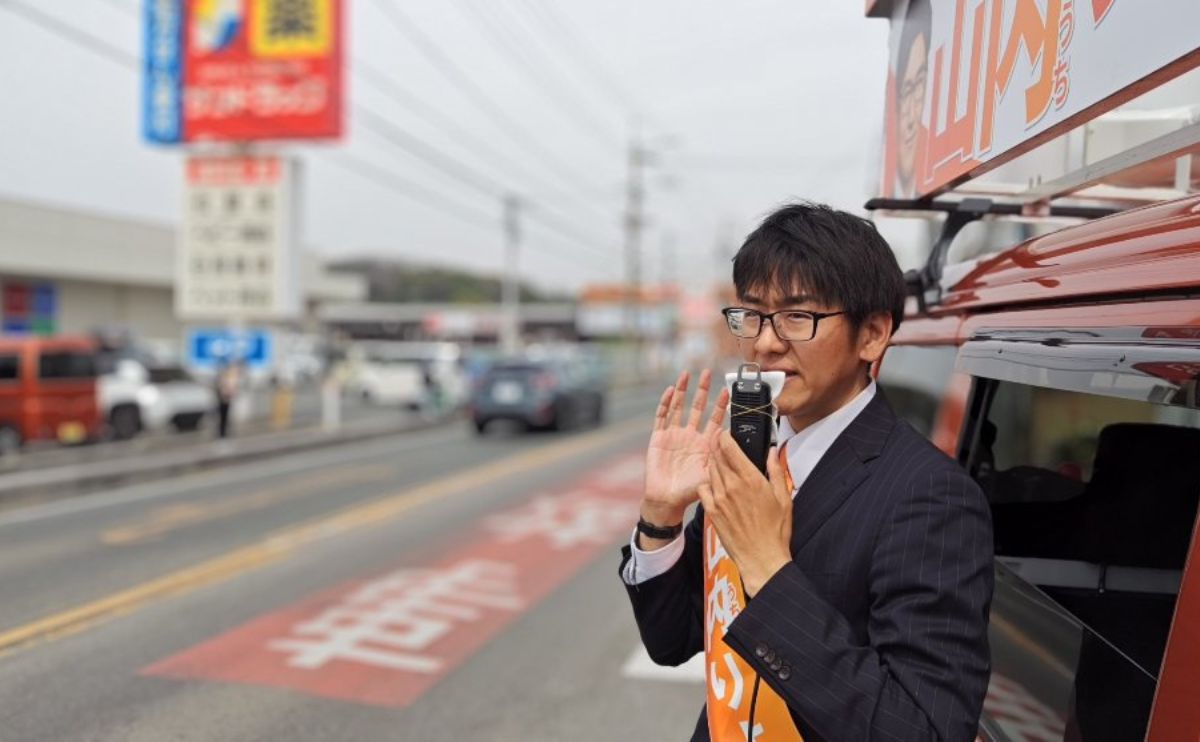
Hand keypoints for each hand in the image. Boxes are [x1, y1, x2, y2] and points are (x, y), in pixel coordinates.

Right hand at [642, 370, 728, 526]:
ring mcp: (673, 435)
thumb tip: (733, 444)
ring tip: (687, 374)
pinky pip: (662, 417)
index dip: (721, 405)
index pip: (715, 419)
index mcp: (705, 444)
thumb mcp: (712, 476)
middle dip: (702, 390)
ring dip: (683, 390)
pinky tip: (671, 390)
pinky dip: (666, 403)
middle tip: (707, 372)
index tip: (727, 391)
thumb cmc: (690, 492)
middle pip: (697, 407)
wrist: (667, 500)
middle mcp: (690, 436)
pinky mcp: (658, 438)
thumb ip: (722, 461)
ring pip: (679, 407)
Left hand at [699, 433, 792, 596]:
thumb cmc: (776, 530)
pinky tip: (714, 484)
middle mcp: (732, 486)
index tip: (725, 432)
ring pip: (710, 471)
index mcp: (751, 479)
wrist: (761, 558)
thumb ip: (776, 471)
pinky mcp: (712, 512)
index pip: (729, 448)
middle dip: (717, 446)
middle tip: (719, 441)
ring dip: (713, 463)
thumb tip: (772, 451)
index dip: (724, 436)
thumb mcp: (784, 498)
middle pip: (717, 456)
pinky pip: (703, 489)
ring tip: (719, 461)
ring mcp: (719, 499)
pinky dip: (707, 482)